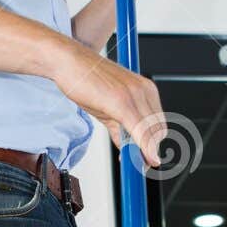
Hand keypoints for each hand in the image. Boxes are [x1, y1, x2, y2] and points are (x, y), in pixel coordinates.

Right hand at [50, 40, 166, 169]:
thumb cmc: (86, 80)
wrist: (68, 61)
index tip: (148, 160)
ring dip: (144, 154)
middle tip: (139, 165)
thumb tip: (128, 148)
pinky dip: (141, 148)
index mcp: (146, 89)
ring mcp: (135, 95)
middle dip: (150, 152)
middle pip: (157, 131)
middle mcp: (145, 90)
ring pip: (150, 133)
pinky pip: (138, 130)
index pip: (158, 125)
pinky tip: (137, 158)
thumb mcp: (108, 108)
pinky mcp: (122, 102)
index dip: (153, 146)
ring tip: (132, 164)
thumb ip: (120, 129)